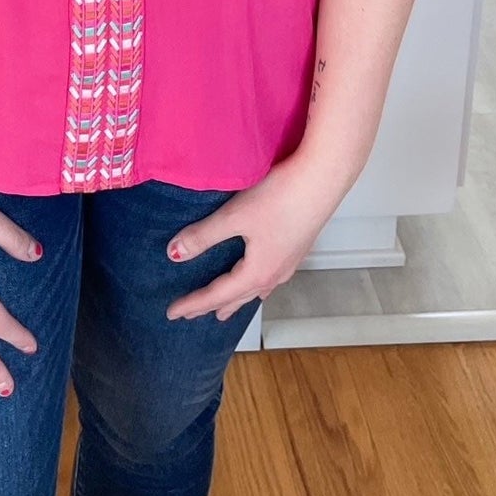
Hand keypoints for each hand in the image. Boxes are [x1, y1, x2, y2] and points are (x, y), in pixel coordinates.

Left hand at [162, 151, 355, 321]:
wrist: (322, 179)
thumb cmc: (279, 197)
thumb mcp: (235, 216)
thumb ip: (204, 236)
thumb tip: (174, 255)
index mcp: (257, 272)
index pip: (218, 294)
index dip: (193, 303)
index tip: (172, 313)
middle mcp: (275, 274)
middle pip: (237, 297)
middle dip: (213, 305)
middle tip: (192, 315)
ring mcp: (289, 262)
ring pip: (256, 290)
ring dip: (236, 299)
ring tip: (224, 309)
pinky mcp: (297, 247)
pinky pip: (270, 279)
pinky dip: (255, 286)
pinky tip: (259, 281)